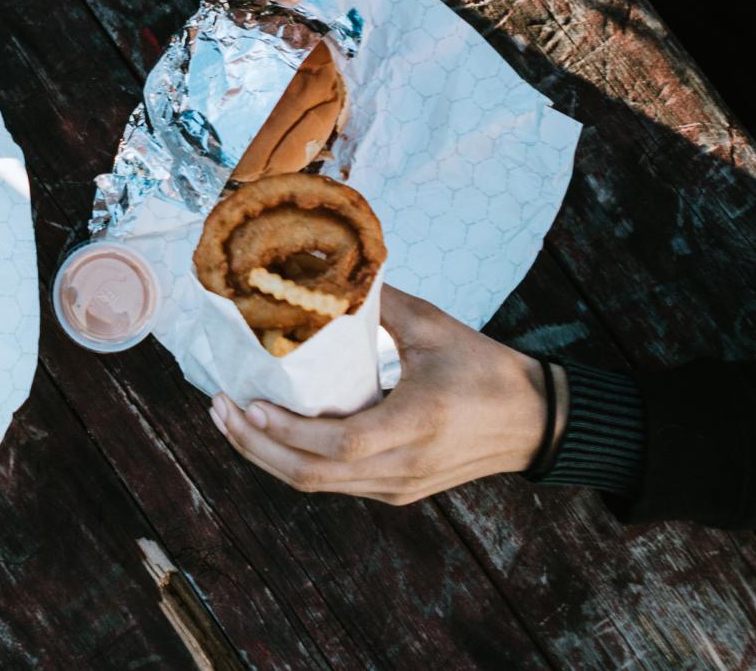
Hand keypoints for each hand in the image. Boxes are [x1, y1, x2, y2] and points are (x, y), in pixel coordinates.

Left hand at [210, 289, 551, 505]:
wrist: (536, 423)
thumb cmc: (487, 369)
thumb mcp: (436, 327)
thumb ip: (381, 300)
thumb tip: (328, 266)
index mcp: (418, 424)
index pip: (344, 443)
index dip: (290, 431)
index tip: (250, 404)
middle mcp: (404, 467)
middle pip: (314, 475)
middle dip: (256, 447)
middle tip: (219, 409)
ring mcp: (399, 486)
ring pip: (318, 485)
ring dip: (268, 456)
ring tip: (230, 419)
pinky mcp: (397, 490)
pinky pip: (334, 482)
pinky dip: (295, 460)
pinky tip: (270, 431)